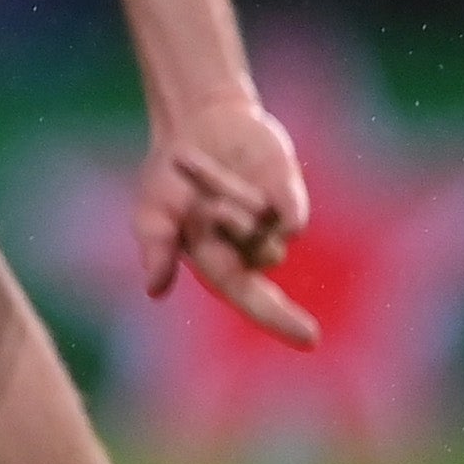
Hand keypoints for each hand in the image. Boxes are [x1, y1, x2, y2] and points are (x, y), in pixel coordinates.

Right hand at [136, 88, 315, 345]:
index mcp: (219, 263)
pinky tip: (241, 174)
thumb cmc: (170, 177)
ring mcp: (275, 222)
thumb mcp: (151, 211)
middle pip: (262, 261)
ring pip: (271, 233)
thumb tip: (154, 290)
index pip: (254, 300)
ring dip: (234, 200)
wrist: (196, 124)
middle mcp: (252, 248)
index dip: (280, 320)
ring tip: (206, 172)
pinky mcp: (291, 196)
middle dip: (233, 227)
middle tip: (207, 199)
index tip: (311, 339)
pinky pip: (291, 215)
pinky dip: (263, 198)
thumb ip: (155, 247)